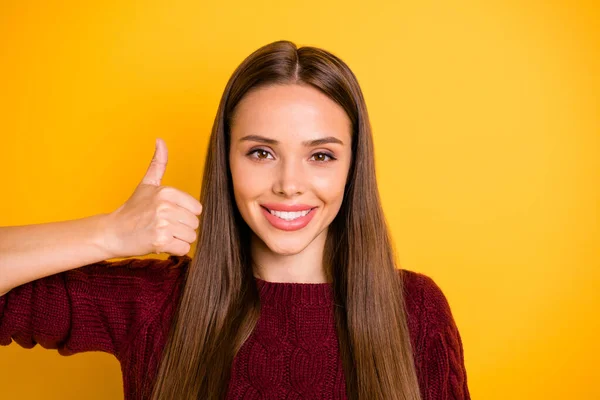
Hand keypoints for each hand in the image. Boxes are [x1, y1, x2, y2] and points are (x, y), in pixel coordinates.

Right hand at [104, 138, 202, 257]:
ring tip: (161, 234)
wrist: (112, 233)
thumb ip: (158, 163)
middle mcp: (166, 206)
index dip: (185, 215)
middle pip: (194, 224)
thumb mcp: (147, 184)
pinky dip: (174, 250)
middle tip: (163, 226)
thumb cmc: (132, 210)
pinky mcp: (160, 241)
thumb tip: (160, 140)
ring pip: (191, 237)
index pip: (197, 209)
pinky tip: (160, 243)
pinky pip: (183, 249)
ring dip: (178, 240)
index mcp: (167, 192)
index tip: (169, 215)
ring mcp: (163, 223)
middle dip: (181, 228)